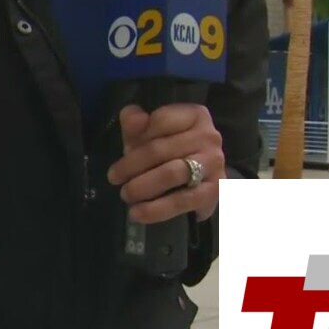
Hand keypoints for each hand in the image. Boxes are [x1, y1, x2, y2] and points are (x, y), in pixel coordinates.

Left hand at [106, 104, 223, 223]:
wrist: (201, 179)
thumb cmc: (171, 150)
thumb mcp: (150, 132)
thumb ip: (136, 123)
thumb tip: (132, 117)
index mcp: (194, 115)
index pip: (160, 120)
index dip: (137, 137)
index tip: (122, 151)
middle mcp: (209, 137)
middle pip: (160, 149)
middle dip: (131, 165)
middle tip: (114, 178)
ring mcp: (214, 164)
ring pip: (170, 174)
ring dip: (142, 187)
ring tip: (125, 195)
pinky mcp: (214, 191)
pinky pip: (182, 201)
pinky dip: (156, 209)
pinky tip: (138, 213)